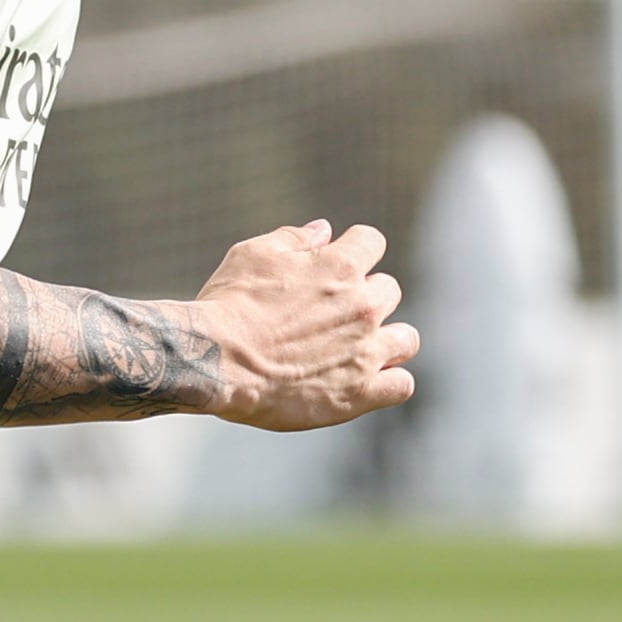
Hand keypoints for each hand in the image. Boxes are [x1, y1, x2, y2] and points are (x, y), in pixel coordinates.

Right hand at [192, 220, 417, 431]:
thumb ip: (294, 239)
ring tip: (359, 350)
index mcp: (341, 266)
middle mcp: (363, 305)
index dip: (354, 251)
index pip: (372, 242)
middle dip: (366, 298)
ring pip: (406, 339)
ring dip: (388, 340)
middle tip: (332, 316)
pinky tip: (367, 382)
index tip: (336, 267)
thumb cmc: (228, 305)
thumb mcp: (253, 255)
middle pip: (389, 291)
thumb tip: (324, 230)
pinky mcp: (360, 392)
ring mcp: (366, 350)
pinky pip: (401, 384)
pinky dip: (390, 382)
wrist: (215, 361)